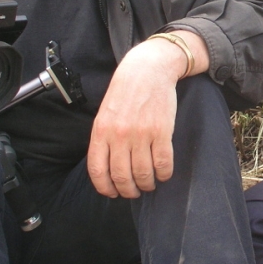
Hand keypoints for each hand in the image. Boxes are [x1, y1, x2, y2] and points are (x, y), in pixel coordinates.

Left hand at [86, 40, 180, 197]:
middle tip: (134, 191)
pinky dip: (164, 174)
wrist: (148, 70)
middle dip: (128, 190)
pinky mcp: (161, 131)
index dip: (105, 188)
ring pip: (143, 173)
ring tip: (149, 183)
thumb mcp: (105, 114)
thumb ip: (104, 139)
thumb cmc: (125, 92)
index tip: (113, 193)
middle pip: (122, 176)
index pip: (98, 170)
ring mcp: (141, 134)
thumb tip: (107, 168)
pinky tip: (163, 174)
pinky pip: (163, 162)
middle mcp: (119, 135)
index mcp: (101, 131)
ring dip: (147, 184)